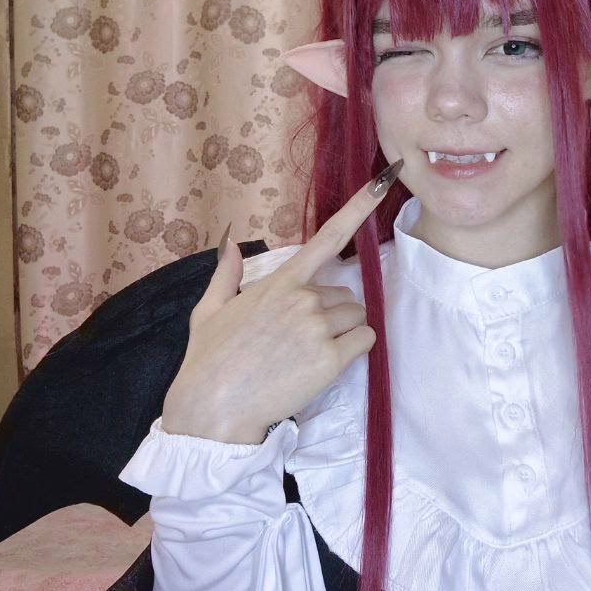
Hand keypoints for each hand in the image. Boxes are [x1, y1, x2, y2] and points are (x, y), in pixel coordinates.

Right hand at [161, 160, 402, 442]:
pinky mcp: (331, 359)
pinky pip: (365, 342)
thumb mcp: (209, 311)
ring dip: (342, 334)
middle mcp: (304, 299)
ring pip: (356, 318)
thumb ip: (226, 274)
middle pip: (343, 295)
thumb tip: (230, 243)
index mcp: (279, 282)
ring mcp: (319, 328)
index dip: (359, 208)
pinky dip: (353, 352)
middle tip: (296, 340)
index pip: (327, 238)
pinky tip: (322, 366)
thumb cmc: (208, 361)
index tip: (382, 181)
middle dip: (329, 314)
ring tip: (305, 356)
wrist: (212, 409)